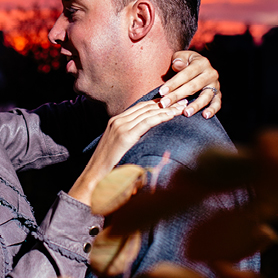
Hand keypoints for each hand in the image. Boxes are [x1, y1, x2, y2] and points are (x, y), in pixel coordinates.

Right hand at [68, 100, 183, 204]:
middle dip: (166, 103)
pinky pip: (147, 122)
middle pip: (146, 107)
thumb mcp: (118, 148)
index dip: (158, 104)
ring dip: (168, 108)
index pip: (140, 107)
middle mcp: (117, 121)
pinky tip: (172, 115)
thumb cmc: (107, 167)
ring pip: (148, 112)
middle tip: (183, 100)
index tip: (173, 102)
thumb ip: (129, 139)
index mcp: (115, 121)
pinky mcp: (125, 136)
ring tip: (183, 106)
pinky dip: (161, 117)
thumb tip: (143, 140)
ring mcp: (120, 127)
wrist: (93, 177)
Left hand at [157, 50, 220, 118]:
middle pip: (193, 86)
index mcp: (201, 63)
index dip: (173, 83)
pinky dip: (212, 110)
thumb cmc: (187, 62)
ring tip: (186, 113)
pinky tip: (205, 116)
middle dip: (177, 96)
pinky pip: (217, 103)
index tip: (161, 92)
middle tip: (165, 104)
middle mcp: (210, 74)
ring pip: (205, 96)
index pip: (186, 74)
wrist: (200, 66)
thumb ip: (178, 59)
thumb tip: (177, 64)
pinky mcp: (218, 94)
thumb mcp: (182, 57)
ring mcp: (215, 85)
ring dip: (195, 106)